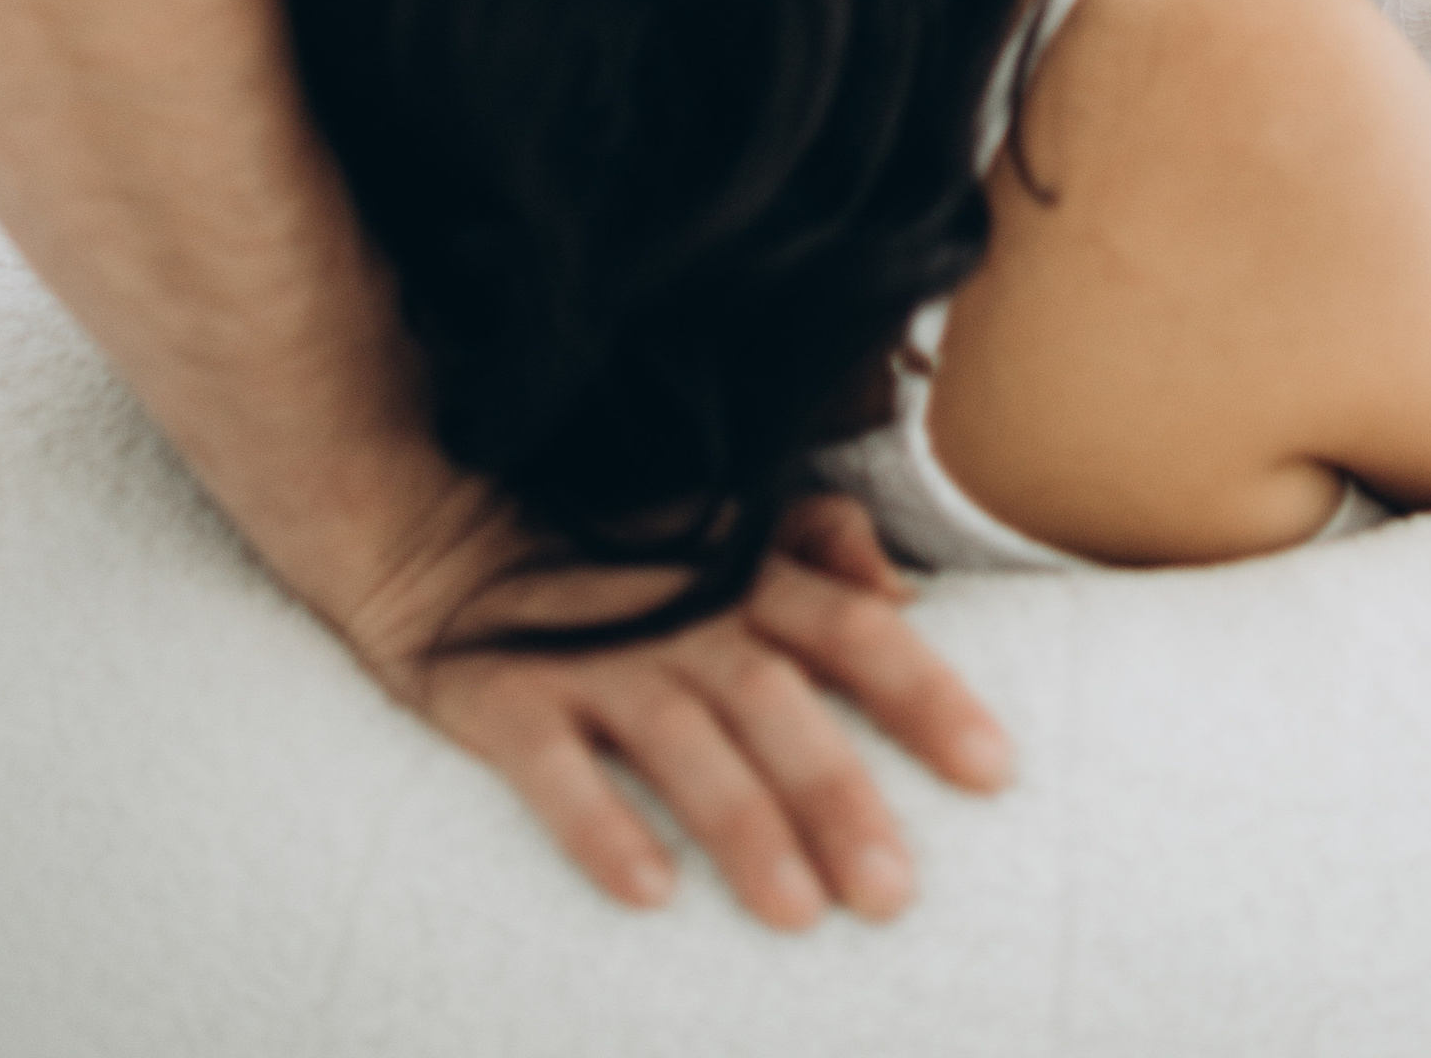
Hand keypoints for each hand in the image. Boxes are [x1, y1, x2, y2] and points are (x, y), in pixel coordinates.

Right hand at [348, 484, 1009, 927]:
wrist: (437, 518)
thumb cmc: (612, 549)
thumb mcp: (721, 525)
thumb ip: (819, 547)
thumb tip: (903, 593)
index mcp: (745, 578)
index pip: (855, 630)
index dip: (926, 695)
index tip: (994, 770)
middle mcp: (681, 618)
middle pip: (778, 704)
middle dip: (839, 796)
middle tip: (893, 892)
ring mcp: (592, 658)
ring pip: (682, 745)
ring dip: (742, 827)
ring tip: (796, 913)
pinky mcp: (505, 699)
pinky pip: (553, 771)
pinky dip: (600, 827)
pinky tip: (648, 892)